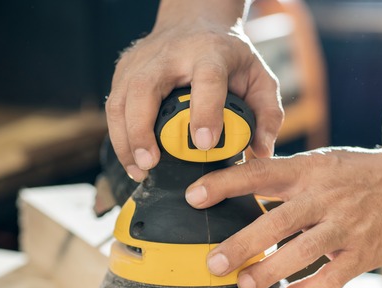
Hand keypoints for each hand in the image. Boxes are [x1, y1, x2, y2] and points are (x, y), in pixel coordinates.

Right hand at [106, 16, 283, 180]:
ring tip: (138, 171)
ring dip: (125, 139)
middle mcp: (170, 55)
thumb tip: (263, 150)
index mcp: (210, 53)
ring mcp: (141, 61)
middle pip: (145, 89)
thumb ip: (268, 114)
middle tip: (150, 164)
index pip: (207, 79)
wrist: (195, 21)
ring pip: (121, 100)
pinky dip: (118, 136)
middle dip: (142, 130)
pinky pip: (113, 107)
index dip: (204, 111)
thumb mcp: (259, 77)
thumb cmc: (228, 57)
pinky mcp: (123, 70)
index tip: (203, 144)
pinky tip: (131, 160)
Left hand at [184, 145, 381, 287]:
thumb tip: (238, 178)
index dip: (225, 184)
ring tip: (244, 284)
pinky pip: (333, 277)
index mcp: (309, 170)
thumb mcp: (322, 162)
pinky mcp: (366, 252)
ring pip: (301, 253)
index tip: (193, 196)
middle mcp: (325, 196)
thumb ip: (286, 175)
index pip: (260, 173)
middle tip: (212, 263)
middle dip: (240, 245)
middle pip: (275, 221)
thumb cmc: (361, 174)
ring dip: (269, 272)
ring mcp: (347, 225)